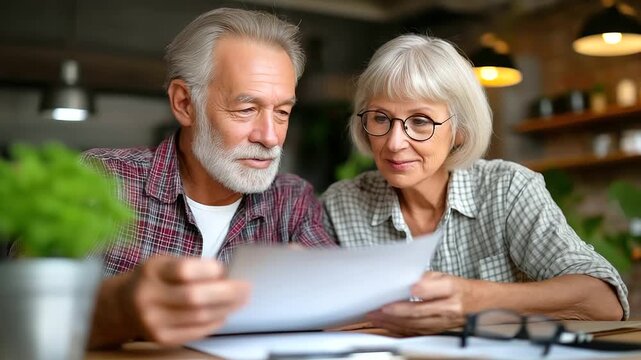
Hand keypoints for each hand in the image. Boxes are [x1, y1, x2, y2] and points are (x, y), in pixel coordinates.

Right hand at [119, 256, 249, 344]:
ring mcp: (154, 321)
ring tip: (240, 300)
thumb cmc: (153, 279)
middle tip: (245, 288)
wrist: (122, 306)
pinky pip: (196, 332)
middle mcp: (148, 297)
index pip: (184, 271)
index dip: (210, 271)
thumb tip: (228, 274)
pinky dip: (215, 322)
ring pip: (199, 317)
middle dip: (227, 293)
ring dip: (226, 308)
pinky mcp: (161, 338)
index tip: (227, 270)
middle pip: (195, 297)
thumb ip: (192, 266)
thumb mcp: (165, 262)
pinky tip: (224, 314)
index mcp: (152, 271)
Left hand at [366, 272, 469, 335]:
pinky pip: (416, 332)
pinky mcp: (439, 331)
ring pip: (415, 325)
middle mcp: (449, 308)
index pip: (432, 291)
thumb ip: (425, 277)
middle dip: (395, 312)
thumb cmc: (462, 289)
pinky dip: (399, 329)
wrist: (483, 305)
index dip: (417, 291)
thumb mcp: (446, 275)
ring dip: (392, 322)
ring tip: (375, 317)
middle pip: (419, 313)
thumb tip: (404, 280)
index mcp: (452, 289)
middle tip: (376, 309)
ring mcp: (444, 323)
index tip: (401, 289)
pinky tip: (387, 325)